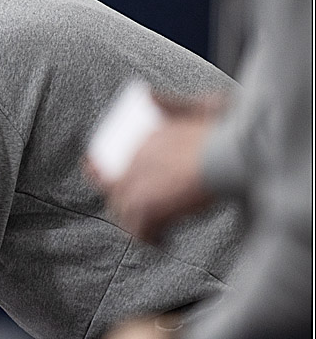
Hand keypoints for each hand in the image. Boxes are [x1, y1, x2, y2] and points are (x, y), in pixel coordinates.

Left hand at [89, 95, 222, 243]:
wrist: (240, 152)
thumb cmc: (233, 129)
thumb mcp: (202, 105)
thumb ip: (174, 105)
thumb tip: (147, 96)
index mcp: (145, 139)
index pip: (104, 162)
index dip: (99, 175)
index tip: (100, 180)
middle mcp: (135, 161)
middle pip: (115, 192)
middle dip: (126, 206)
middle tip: (144, 218)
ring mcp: (140, 184)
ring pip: (126, 214)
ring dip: (139, 226)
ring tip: (157, 233)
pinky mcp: (151, 208)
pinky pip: (141, 232)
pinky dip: (151, 240)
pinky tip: (165, 243)